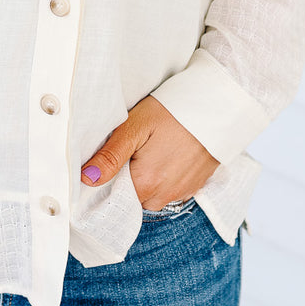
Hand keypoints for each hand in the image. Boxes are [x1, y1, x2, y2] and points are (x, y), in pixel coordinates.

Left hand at [80, 95, 218, 209]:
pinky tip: (166, 155)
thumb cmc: (173, 112)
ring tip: (150, 150)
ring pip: (150, 196)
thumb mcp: (135, 126)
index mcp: (145, 183)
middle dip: (126, 178)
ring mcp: (181, 193)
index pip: (112, 195)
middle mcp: (163, 196)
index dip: (107, 178)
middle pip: (131, 197)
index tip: (110, 159)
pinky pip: (169, 191)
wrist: (217, 108)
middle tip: (132, 149)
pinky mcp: (194, 188)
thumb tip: (86, 178)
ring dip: (146, 180)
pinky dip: (164, 178)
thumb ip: (111, 155)